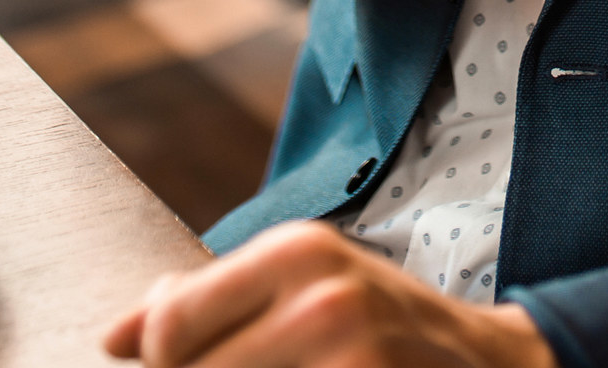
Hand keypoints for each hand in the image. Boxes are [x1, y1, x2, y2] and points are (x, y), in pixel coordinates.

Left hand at [104, 221, 556, 366]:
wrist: (492, 363)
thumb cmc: (378, 324)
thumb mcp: (300, 284)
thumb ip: (204, 299)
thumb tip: (115, 336)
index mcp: (296, 252)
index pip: (171, 328)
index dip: (163, 363)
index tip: (184, 366)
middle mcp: (324, 299)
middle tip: (255, 366)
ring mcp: (352, 357)